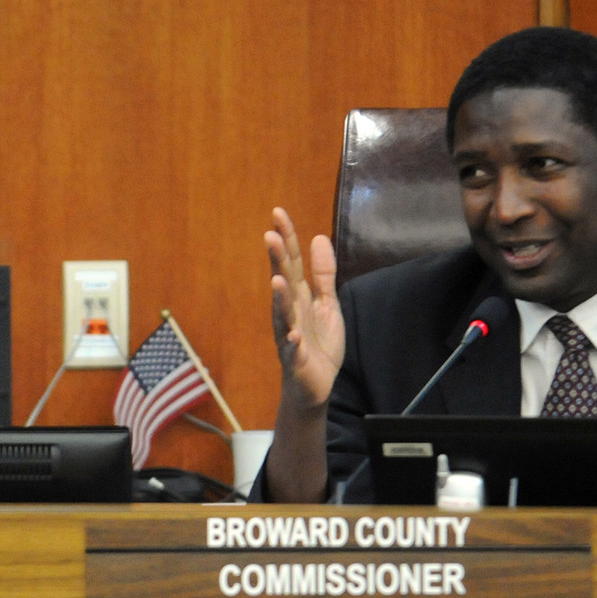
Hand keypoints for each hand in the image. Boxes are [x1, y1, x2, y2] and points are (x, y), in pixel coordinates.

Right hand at [265, 207, 343, 406]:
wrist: (315, 385)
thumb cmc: (317, 343)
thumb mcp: (327, 303)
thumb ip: (323, 273)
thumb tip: (318, 237)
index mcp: (298, 296)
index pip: (290, 261)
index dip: (286, 238)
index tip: (278, 213)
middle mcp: (289, 311)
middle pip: (283, 281)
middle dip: (277, 260)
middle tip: (270, 236)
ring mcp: (289, 334)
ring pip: (282, 314)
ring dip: (280, 298)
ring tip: (278, 280)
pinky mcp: (296, 359)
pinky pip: (292, 350)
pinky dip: (291, 342)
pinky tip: (292, 335)